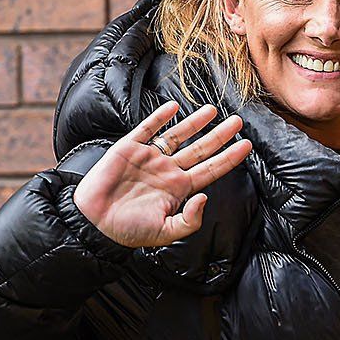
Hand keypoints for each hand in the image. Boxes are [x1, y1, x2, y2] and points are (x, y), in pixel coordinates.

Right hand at [72, 101, 252, 248]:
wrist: (93, 222)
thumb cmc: (128, 231)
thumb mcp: (165, 232)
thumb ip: (189, 219)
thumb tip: (204, 197)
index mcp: (179, 189)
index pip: (211, 170)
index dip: (229, 158)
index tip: (247, 145)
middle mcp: (168, 171)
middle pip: (200, 149)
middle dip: (220, 136)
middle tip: (238, 121)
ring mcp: (149, 158)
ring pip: (177, 135)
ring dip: (195, 122)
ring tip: (212, 109)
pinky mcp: (129, 149)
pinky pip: (147, 128)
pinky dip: (159, 116)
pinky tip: (173, 107)